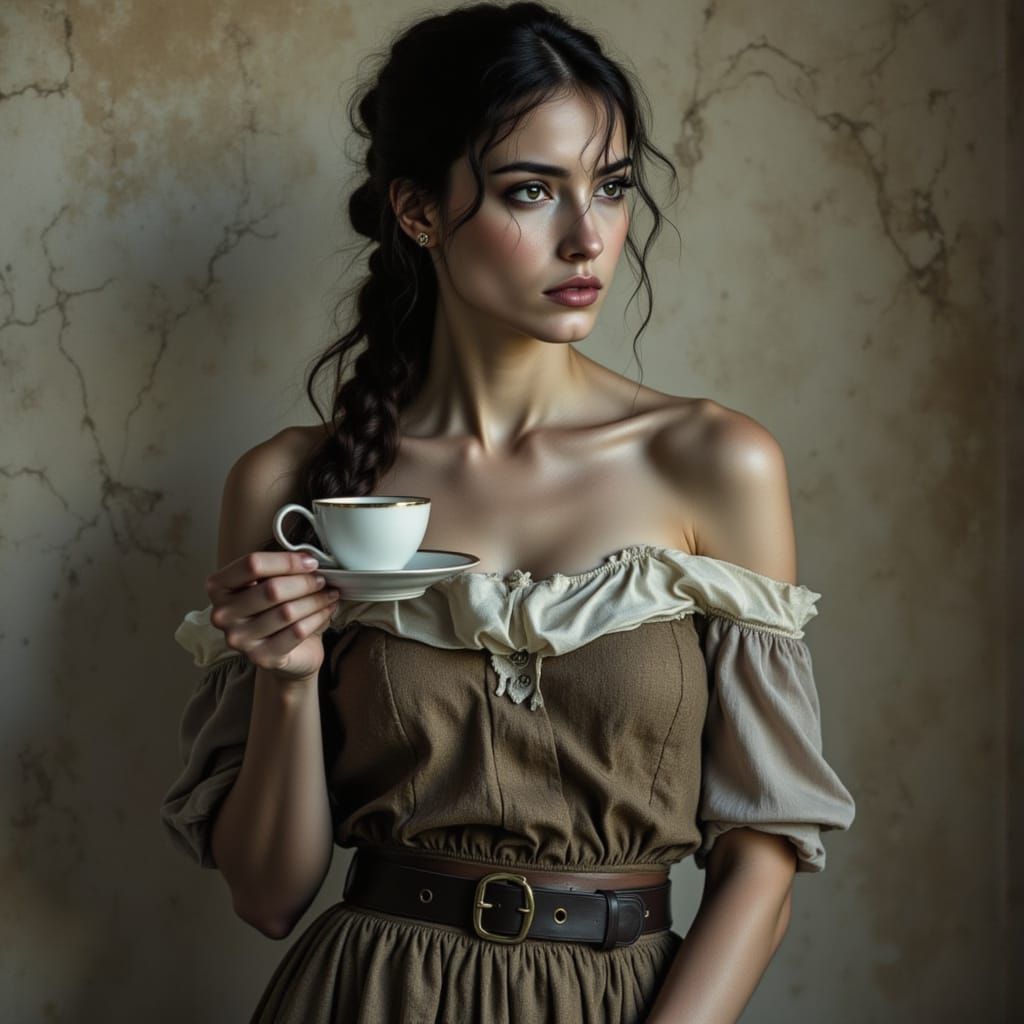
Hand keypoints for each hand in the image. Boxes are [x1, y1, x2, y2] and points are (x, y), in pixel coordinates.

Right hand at [206, 551, 341, 683]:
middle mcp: (222, 614)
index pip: (252, 564)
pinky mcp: (261, 657)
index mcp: (219, 587)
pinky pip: (297, 632)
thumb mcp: (271, 582)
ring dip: (315, 600)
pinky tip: (327, 610)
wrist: (286, 652)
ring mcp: (240, 639)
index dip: (287, 561)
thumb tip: (309, 560)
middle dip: (304, 582)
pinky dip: (318, 617)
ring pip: (287, 612)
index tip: (310, 561)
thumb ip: (280, 569)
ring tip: (329, 594)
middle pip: (272, 589)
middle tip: (322, 580)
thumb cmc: (275, 610)